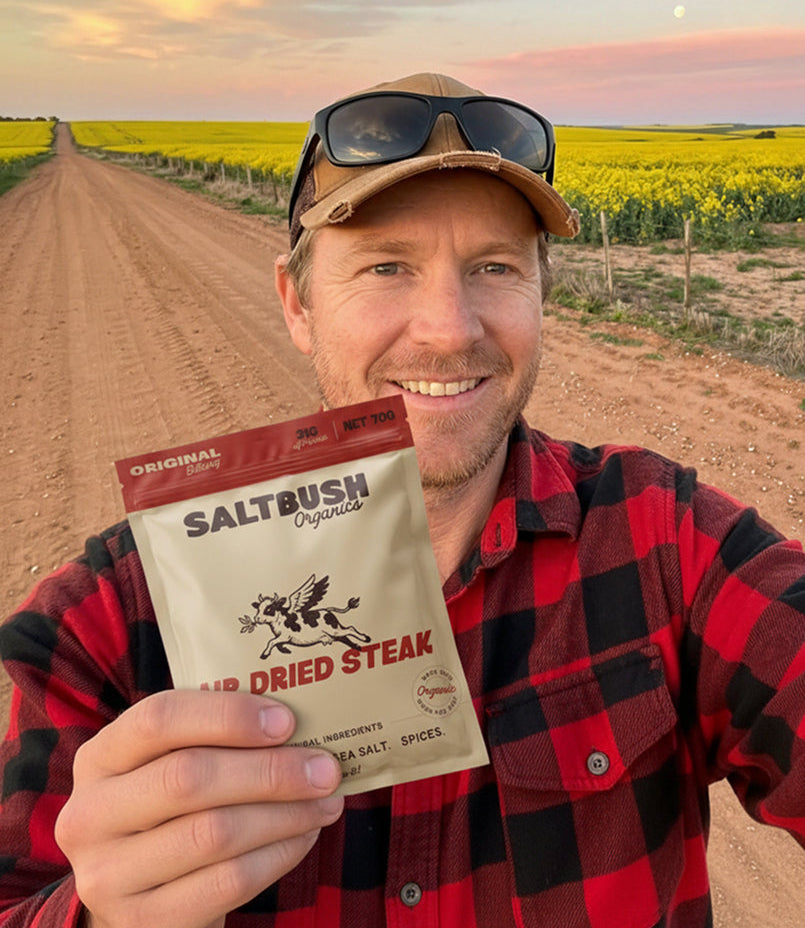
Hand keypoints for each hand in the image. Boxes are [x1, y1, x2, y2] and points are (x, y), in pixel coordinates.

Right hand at [55, 690, 342, 927]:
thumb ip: (214, 737)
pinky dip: (278, 855)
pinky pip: (227, 883)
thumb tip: (301, 719)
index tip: (286, 721)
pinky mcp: (142, 922)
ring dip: (286, 814)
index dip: (226, 715)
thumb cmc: (170, 808)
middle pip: (189, 777)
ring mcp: (108, 875)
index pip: (158, 719)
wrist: (140, 895)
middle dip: (270, 771)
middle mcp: (91, 814)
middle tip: (325, 768)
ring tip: (326, 801)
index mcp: (100, 756)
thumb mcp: (170, 763)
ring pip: (214, 833)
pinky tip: (303, 836)